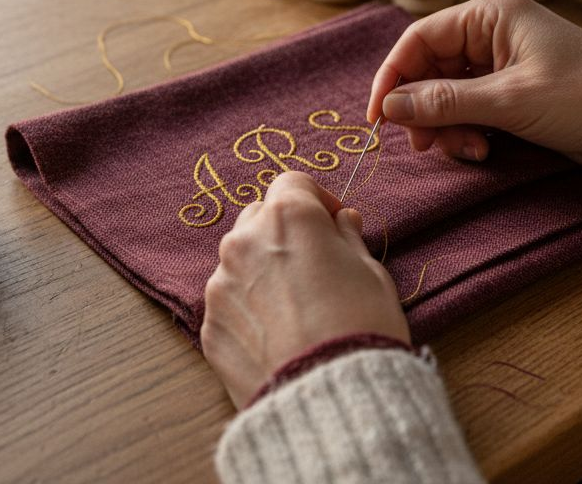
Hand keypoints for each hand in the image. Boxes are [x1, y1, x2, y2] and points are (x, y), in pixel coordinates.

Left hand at [201, 171, 408, 408]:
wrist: (329, 398)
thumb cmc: (362, 327)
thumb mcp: (371, 274)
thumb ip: (349, 240)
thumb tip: (342, 222)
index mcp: (288, 217)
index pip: (293, 183)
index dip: (317, 201)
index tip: (335, 225)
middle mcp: (244, 241)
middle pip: (259, 217)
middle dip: (284, 232)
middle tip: (315, 265)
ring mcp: (220, 284)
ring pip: (239, 261)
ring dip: (262, 271)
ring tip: (296, 308)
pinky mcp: (209, 325)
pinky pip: (230, 304)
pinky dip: (249, 310)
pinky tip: (278, 336)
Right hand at [367, 0, 581, 171]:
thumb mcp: (510, 101)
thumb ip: (445, 103)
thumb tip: (389, 107)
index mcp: (490, 15)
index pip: (419, 40)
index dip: (392, 78)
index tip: (378, 118)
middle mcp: (491, 34)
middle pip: (428, 71)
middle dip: (424, 111)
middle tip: (427, 146)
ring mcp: (501, 65)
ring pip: (445, 96)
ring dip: (448, 127)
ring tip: (471, 151)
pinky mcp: (511, 95)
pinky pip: (469, 112)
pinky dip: (467, 133)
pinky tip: (484, 150)